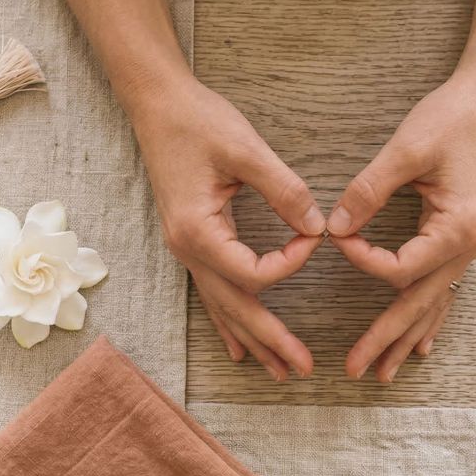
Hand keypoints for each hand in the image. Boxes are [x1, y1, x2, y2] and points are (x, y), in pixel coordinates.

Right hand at [128, 76, 324, 380]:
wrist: (158, 104)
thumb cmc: (198, 121)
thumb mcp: (246, 150)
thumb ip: (284, 190)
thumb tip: (317, 226)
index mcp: (198, 231)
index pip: (253, 272)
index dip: (291, 263)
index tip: (316, 235)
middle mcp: (187, 249)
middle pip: (235, 307)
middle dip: (271, 338)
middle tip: (303, 369)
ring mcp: (185, 250)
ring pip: (223, 307)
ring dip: (253, 338)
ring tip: (277, 370)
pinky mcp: (191, 242)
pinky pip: (212, 291)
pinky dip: (230, 321)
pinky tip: (240, 346)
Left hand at [327, 71, 475, 381]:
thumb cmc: (452, 119)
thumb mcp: (406, 150)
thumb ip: (369, 191)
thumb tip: (336, 227)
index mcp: (458, 228)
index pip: (401, 267)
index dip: (364, 260)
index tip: (337, 237)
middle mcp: (468, 246)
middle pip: (420, 304)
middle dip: (386, 337)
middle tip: (354, 369)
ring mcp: (468, 247)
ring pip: (432, 305)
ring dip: (405, 337)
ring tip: (382, 372)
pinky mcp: (460, 239)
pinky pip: (441, 289)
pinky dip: (426, 318)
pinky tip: (418, 346)